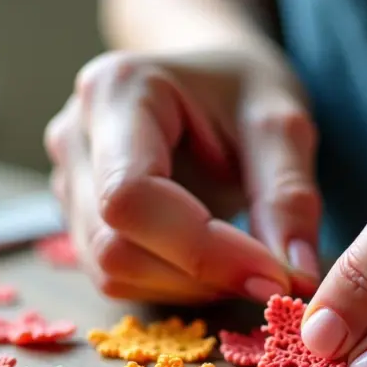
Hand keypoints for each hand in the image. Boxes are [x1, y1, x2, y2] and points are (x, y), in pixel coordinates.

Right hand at [44, 50, 322, 303]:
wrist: (212, 79)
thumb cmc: (244, 90)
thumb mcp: (282, 124)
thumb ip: (288, 196)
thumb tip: (298, 278)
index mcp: (116, 92)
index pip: (133, 196)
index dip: (201, 251)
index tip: (273, 277)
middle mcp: (76, 137)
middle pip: (115, 245)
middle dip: (200, 275)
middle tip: (270, 276)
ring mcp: (68, 181)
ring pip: (113, 272)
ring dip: (189, 287)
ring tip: (245, 261)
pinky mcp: (79, 219)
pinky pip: (118, 278)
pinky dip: (175, 287)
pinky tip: (214, 262)